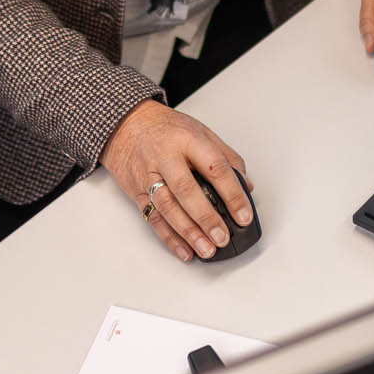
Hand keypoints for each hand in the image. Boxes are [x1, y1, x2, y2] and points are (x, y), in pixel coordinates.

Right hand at [101, 100, 251, 262]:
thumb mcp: (201, 131)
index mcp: (187, 139)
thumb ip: (226, 157)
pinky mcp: (136, 191)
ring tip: (206, 249)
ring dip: (188, 232)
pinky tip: (184, 250)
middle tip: (223, 237)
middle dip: (206, 218)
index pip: (214, 167)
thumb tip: (247, 186)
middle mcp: (165, 156)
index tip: (244, 215)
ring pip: (167, 207)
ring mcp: (148, 174)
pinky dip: (169, 238)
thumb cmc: (166, 128)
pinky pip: (153, 218)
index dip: (232, 193)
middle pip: (186, 190)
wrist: (126, 124)